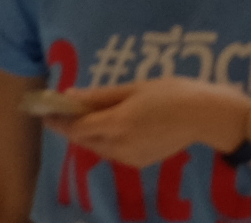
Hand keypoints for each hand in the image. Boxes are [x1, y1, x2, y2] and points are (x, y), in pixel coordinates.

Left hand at [56, 80, 248, 169]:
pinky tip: (118, 125)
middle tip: (69, 109)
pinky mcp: (139, 162)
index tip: (46, 111)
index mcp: (116, 124)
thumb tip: (71, 94)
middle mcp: (118, 146)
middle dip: (73, 126)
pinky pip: (114, 152)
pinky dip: (107, 140)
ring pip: (98, 147)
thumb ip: (101, 95)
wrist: (205, 115)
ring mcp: (129, 157)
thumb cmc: (172, 92)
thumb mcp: (135, 87)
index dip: (59, 120)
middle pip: (85, 139)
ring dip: (90, 133)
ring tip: (94, 115)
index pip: (77, 126)